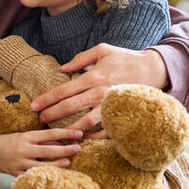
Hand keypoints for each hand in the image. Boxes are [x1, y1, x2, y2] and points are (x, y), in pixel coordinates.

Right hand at [0, 128, 83, 175]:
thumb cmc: (7, 141)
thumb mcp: (23, 136)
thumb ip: (40, 139)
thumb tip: (60, 142)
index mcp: (26, 136)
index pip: (50, 133)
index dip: (66, 133)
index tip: (79, 134)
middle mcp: (24, 149)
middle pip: (49, 150)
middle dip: (66, 149)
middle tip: (78, 148)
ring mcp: (20, 162)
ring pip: (42, 165)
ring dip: (57, 164)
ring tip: (68, 162)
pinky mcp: (16, 173)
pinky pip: (32, 176)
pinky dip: (42, 176)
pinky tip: (52, 177)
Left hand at [30, 44, 167, 127]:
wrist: (154, 69)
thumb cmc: (126, 58)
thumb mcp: (102, 50)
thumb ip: (81, 58)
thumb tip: (62, 69)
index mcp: (93, 76)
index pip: (63, 90)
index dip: (47, 99)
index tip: (34, 106)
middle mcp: (100, 92)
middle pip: (70, 107)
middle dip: (51, 114)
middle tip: (39, 119)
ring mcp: (111, 105)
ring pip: (85, 122)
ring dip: (69, 129)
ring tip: (56, 134)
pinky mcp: (122, 114)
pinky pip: (106, 130)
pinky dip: (93, 137)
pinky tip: (81, 138)